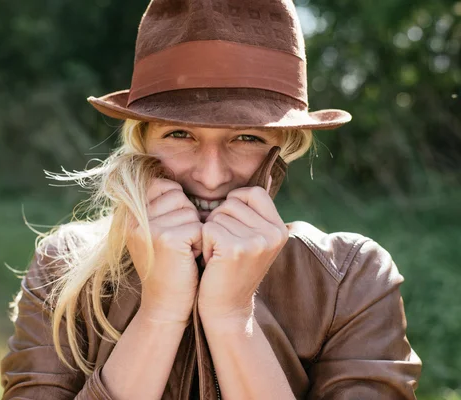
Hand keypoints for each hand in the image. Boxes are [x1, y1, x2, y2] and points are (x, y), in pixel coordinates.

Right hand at [127, 178, 202, 322]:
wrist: (166, 306)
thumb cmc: (169, 267)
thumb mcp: (156, 233)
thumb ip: (160, 207)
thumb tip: (175, 181)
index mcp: (129, 214)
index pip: (162, 185)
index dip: (177, 204)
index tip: (174, 230)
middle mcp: (133, 218)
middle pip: (178, 196)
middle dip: (188, 220)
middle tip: (179, 246)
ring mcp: (148, 227)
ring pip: (191, 212)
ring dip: (195, 233)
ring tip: (183, 254)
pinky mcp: (167, 239)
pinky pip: (199, 227)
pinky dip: (201, 244)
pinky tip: (189, 260)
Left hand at [197, 178, 288, 320]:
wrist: (226, 309)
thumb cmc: (232, 269)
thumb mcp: (253, 238)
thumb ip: (257, 211)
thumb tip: (269, 174)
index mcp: (279, 228)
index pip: (253, 192)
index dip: (234, 205)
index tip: (232, 229)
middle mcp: (274, 232)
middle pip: (231, 202)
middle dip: (219, 223)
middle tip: (225, 249)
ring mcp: (258, 240)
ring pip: (217, 215)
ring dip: (211, 235)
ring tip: (219, 256)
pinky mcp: (237, 248)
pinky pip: (208, 228)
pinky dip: (204, 244)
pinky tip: (213, 262)